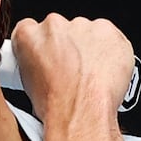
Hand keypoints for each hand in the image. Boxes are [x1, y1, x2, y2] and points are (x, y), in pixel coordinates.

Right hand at [8, 14, 136, 120]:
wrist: (82, 114)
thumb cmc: (57, 106)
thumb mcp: (28, 87)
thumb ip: (35, 64)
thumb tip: (43, 68)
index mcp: (29, 36)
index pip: (31, 30)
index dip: (43, 46)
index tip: (49, 57)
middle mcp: (55, 26)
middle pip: (62, 30)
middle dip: (68, 48)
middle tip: (72, 72)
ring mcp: (83, 27)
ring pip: (88, 33)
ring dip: (89, 50)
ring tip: (90, 77)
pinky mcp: (109, 32)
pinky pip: (111, 38)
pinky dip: (111, 53)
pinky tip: (105, 73)